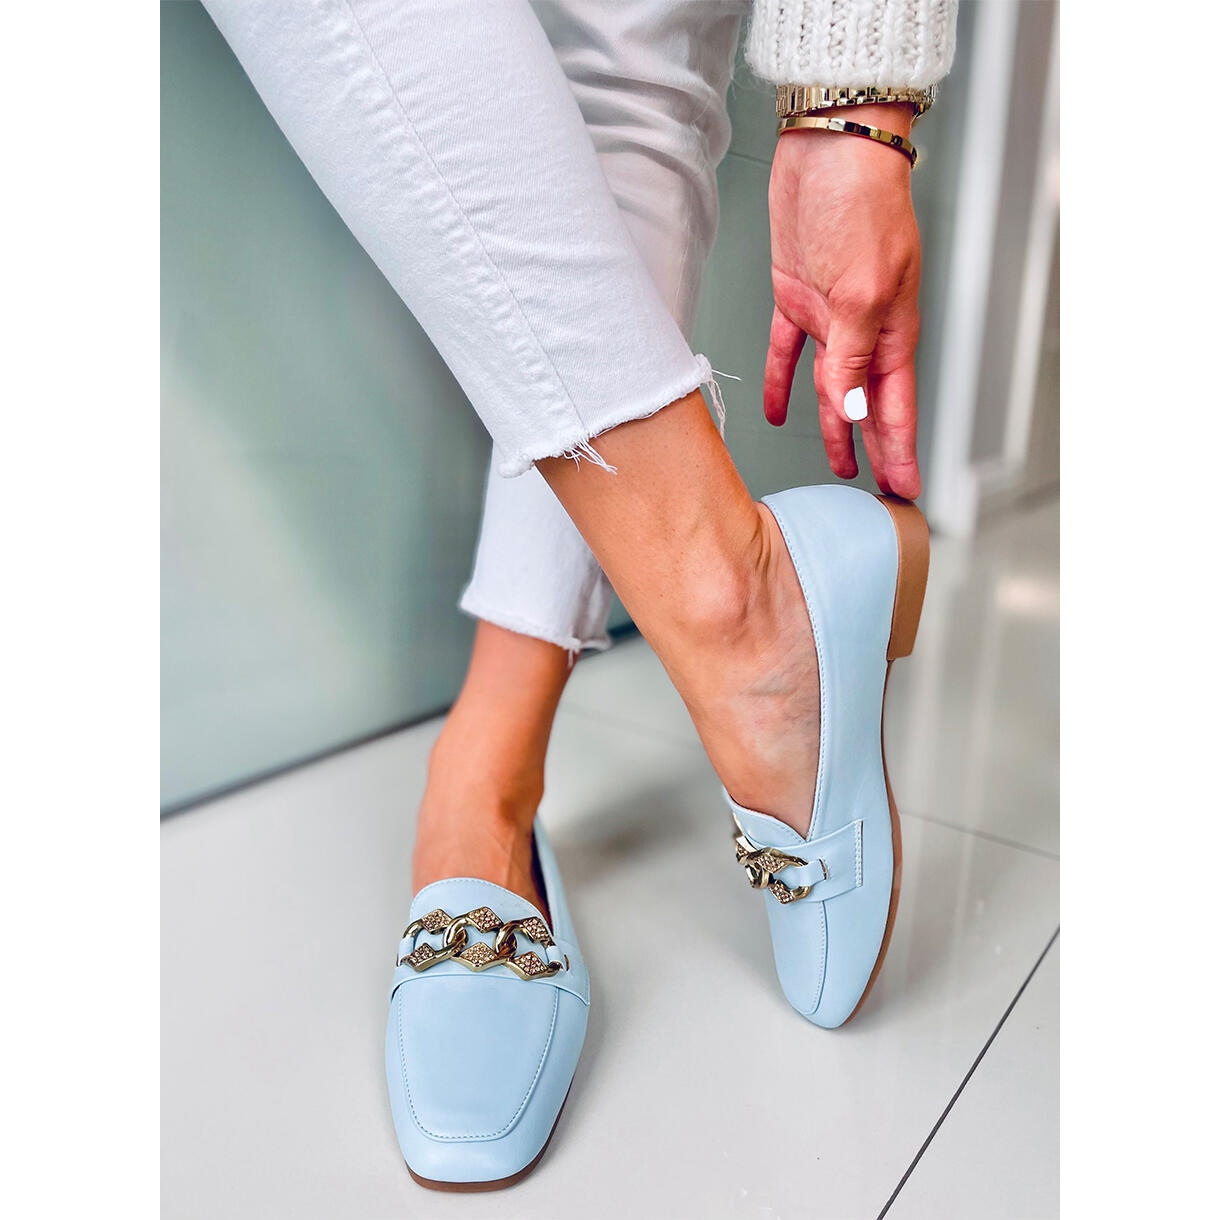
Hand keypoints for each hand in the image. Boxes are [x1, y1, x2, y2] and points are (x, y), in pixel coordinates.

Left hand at [764, 104, 921, 497]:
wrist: (825, 149)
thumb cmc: (860, 204)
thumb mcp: (859, 292)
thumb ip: (852, 358)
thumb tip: (856, 412)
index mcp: (890, 330)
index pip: (896, 407)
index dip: (898, 451)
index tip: (903, 490)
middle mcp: (862, 329)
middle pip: (867, 405)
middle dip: (873, 449)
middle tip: (874, 490)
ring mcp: (829, 315)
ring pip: (829, 386)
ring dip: (832, 425)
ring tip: (835, 462)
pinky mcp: (796, 297)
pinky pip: (787, 353)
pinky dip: (781, 383)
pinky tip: (777, 411)